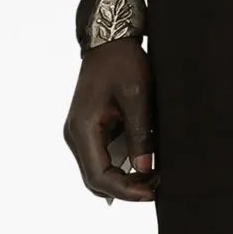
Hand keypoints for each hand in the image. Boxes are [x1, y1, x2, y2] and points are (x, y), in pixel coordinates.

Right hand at [64, 38, 158, 201]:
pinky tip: (144, 162)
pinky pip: (102, 157)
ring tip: (155, 174)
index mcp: (83, 129)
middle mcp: (75, 136)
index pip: (99, 177)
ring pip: (98, 172)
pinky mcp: (89, 129)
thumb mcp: (138, 97)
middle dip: (126, 188)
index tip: (152, 192)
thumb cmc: (123, 63)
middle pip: (96, 180)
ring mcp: (80, 133)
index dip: (126, 190)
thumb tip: (144, 168)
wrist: (109, 41)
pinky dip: (121, 166)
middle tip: (157, 185)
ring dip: (124, 179)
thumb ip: (139, 134)